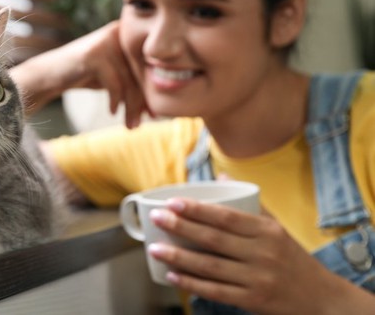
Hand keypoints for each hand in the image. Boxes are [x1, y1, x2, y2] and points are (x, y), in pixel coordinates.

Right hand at [11, 20, 146, 127]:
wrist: (49, 74)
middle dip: (143, 101)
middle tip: (144, 122)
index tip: (154, 114)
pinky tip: (112, 111)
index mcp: (128, 34)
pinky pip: (115, 83)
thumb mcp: (114, 76)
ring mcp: (107, 41)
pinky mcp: (95, 54)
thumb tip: (159, 104)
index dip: (152, 91)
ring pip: (129, 80)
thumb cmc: (84, 75)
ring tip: (130, 125)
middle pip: (141, 72)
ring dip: (131, 107)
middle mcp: (120, 32)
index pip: (148, 66)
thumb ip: (134, 82)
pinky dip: (115, 100)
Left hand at [147, 198, 374, 314]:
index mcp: (267, 231)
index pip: (226, 217)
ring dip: (179, 257)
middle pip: (214, 239)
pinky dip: (192, 284)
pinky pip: (216, 291)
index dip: (197, 209)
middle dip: (181, 227)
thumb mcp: (277, 228)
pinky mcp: (252, 301)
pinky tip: (173, 276)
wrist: (321, 299)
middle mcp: (263, 254)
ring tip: (156, 249)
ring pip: (210, 266)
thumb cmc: (292, 258)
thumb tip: (219, 176)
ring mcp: (257, 279)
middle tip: (156, 217)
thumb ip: (249, 204)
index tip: (173, 202)